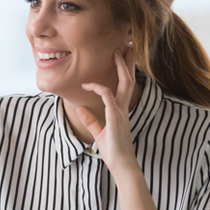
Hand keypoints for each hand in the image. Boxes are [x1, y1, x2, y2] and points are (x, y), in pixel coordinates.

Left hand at [77, 44, 138, 176]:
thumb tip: (80, 109)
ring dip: (121, 66)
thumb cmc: (112, 150)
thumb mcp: (98, 132)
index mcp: (121, 109)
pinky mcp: (115, 116)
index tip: (115, 58)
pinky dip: (98, 88)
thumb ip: (91, 120)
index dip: (121, 71)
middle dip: (128, 62)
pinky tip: (87, 85)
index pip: (124, 84)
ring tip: (117, 51)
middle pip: (129, 78)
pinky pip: (107, 96)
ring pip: (125, 82)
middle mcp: (124, 107)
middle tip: (128, 45)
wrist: (121, 163)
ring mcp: (121, 110)